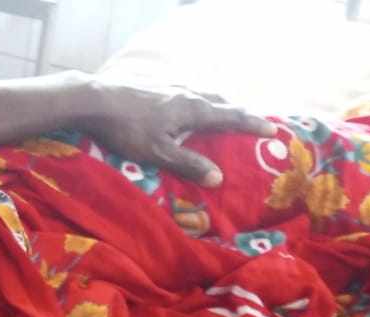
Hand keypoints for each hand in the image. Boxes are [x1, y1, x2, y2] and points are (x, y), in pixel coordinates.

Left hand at [82, 80, 274, 187]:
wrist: (96, 100)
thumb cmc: (127, 129)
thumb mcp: (158, 153)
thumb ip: (188, 164)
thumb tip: (218, 177)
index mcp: (194, 109)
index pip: (232, 117)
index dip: (253, 124)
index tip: (273, 130)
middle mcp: (188, 93)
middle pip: (222, 102)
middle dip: (240, 113)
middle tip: (255, 123)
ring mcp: (172, 87)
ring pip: (206, 95)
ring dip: (221, 105)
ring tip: (228, 114)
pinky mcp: (157, 86)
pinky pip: (189, 92)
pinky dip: (202, 101)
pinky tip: (192, 106)